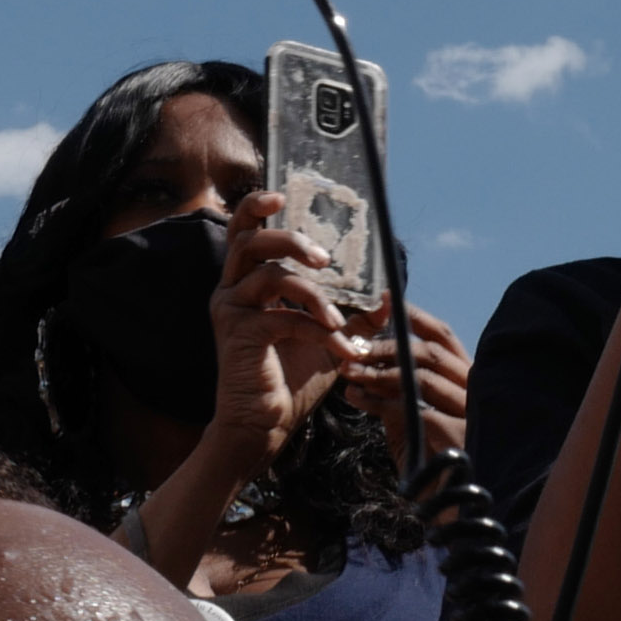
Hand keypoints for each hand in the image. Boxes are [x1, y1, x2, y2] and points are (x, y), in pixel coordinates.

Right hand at [208, 187, 368, 456]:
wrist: (265, 425)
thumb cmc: (292, 380)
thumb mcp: (331, 339)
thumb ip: (356, 315)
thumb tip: (390, 295)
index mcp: (248, 282)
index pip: (243, 231)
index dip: (256, 207)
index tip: (282, 195)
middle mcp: (232, 290)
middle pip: (250, 240)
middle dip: (291, 240)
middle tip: (326, 259)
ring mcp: (231, 310)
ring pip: (267, 273)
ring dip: (312, 292)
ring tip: (337, 318)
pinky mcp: (237, 334)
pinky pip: (282, 316)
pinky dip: (316, 328)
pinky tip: (337, 345)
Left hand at [341, 300, 469, 470]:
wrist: (457, 512)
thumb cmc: (434, 466)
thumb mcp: (416, 423)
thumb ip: (401, 394)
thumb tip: (367, 369)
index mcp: (469, 381)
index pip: (444, 337)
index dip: (415, 318)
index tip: (384, 303)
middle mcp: (475, 392)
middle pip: (428, 353)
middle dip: (385, 347)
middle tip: (352, 349)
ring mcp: (470, 414)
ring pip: (420, 378)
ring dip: (378, 372)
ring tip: (349, 374)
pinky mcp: (457, 438)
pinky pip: (412, 410)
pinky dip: (379, 402)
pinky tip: (358, 399)